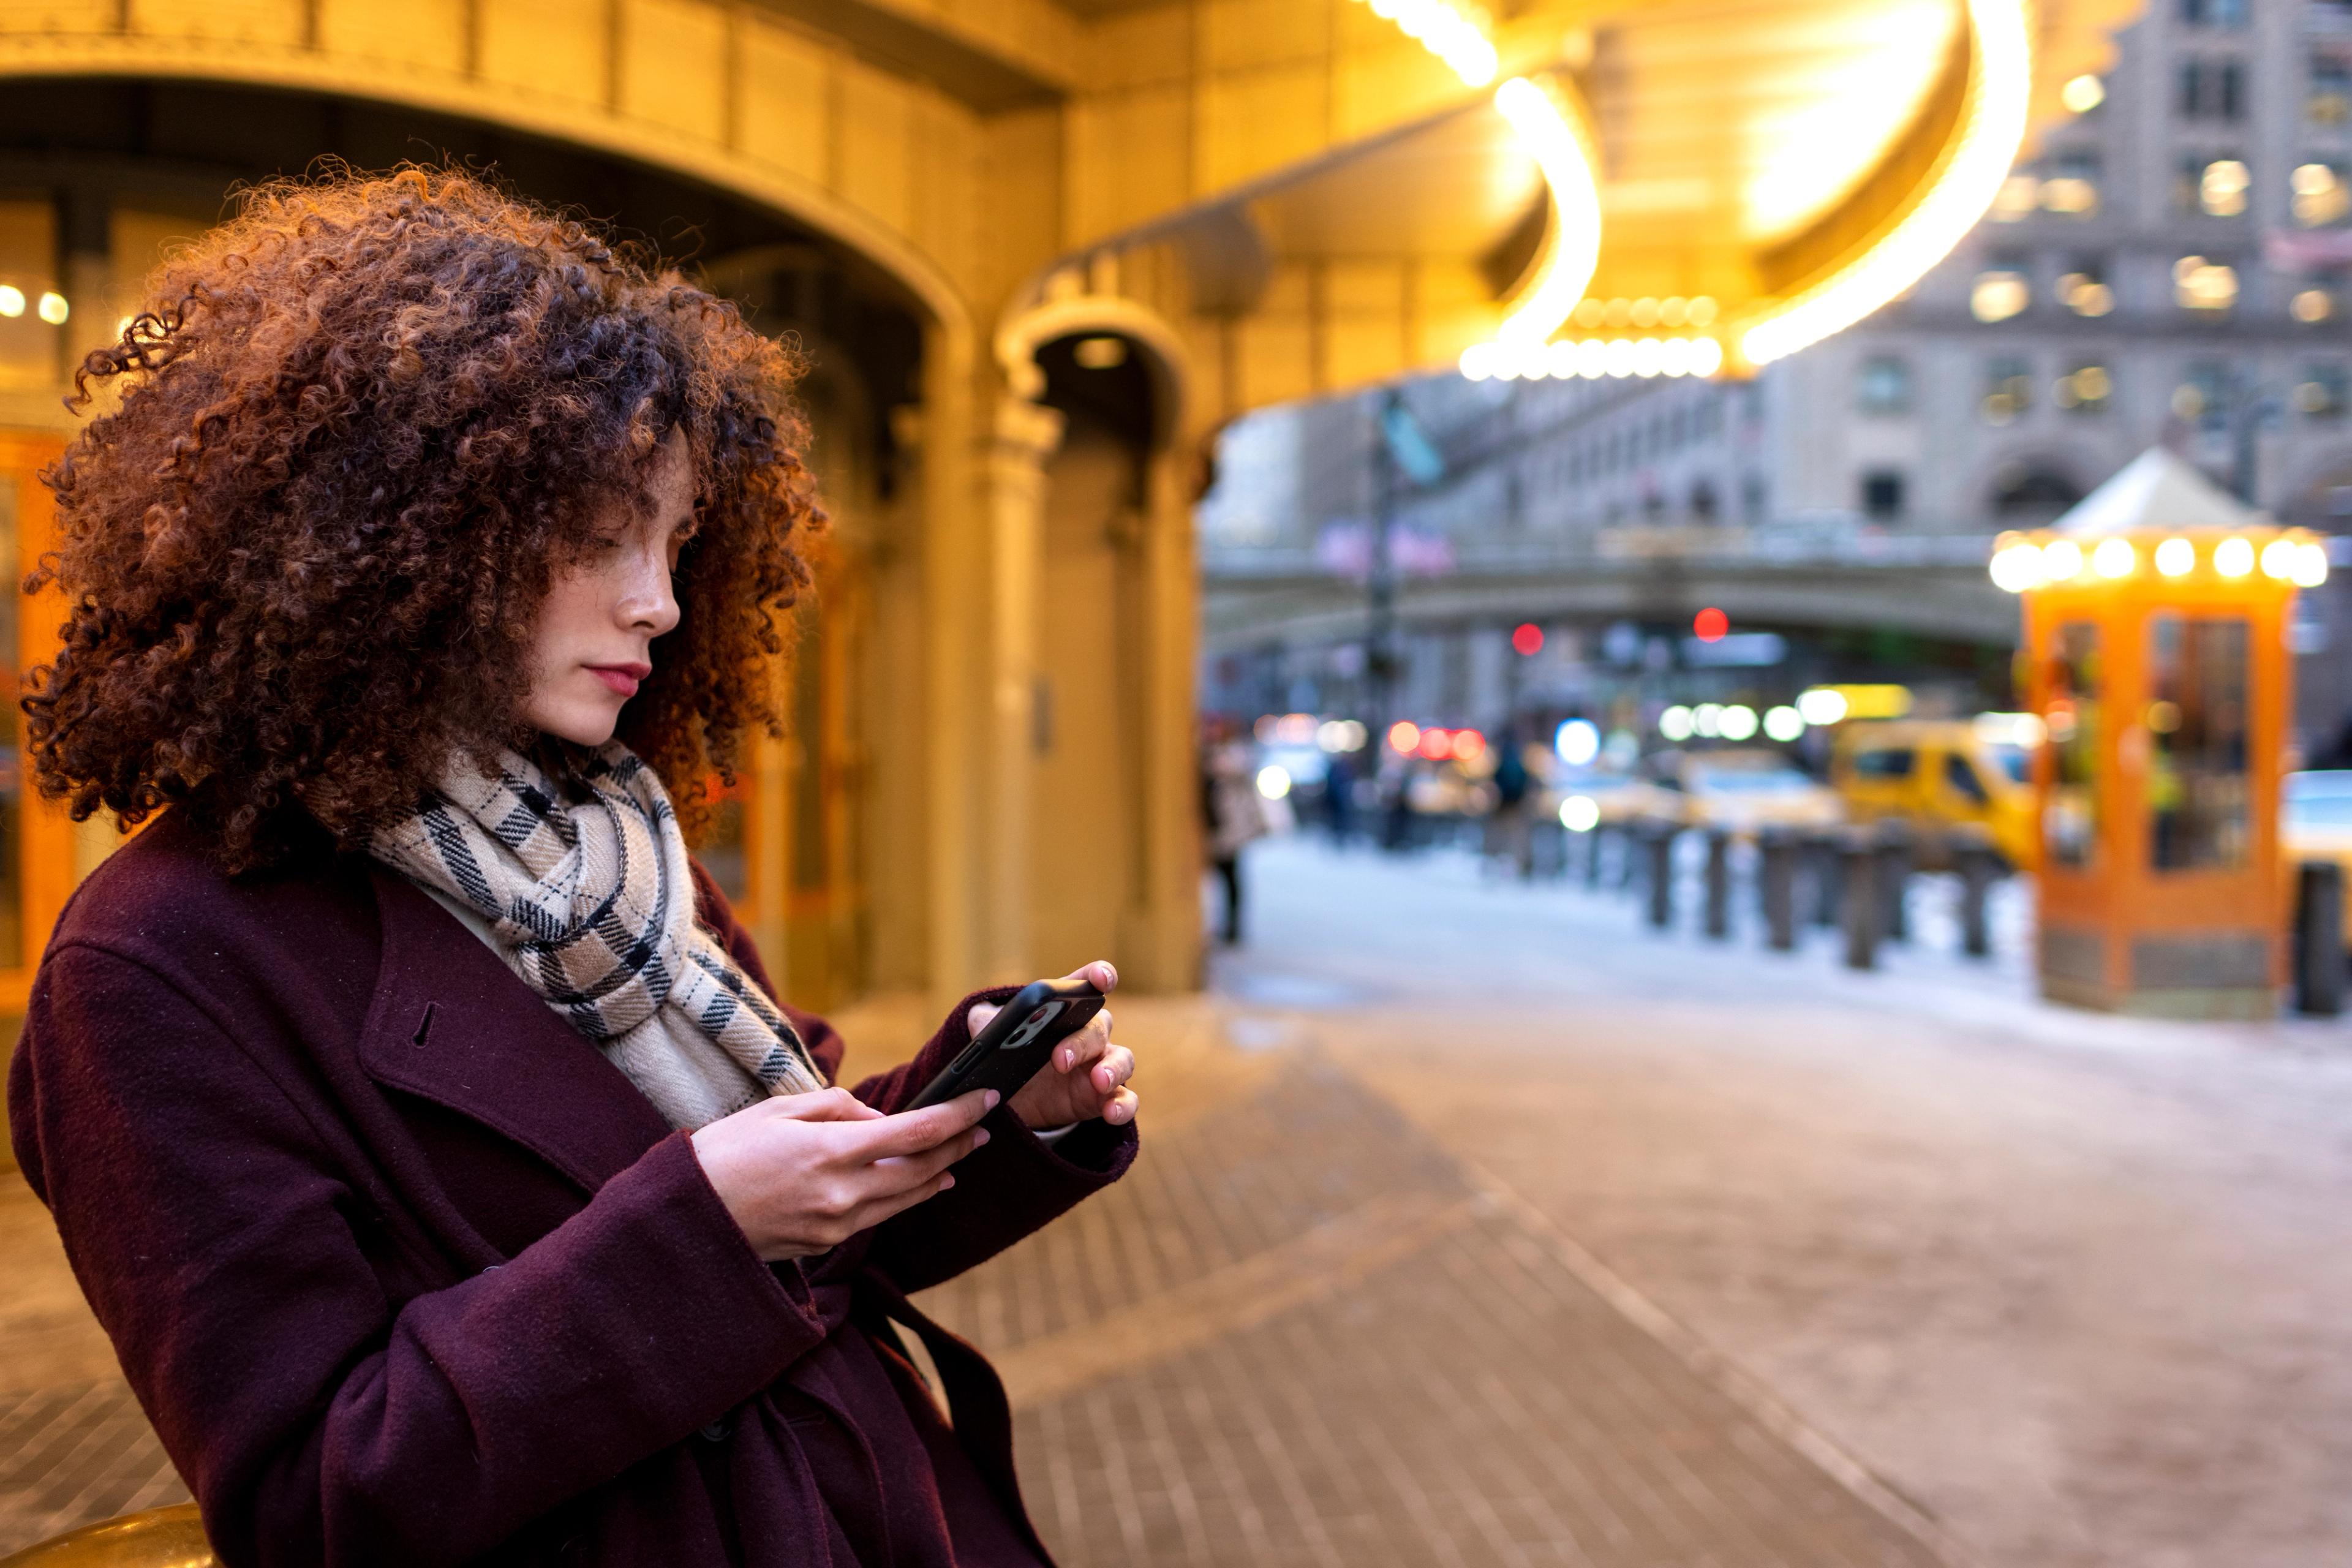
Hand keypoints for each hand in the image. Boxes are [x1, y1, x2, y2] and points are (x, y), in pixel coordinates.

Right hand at [689, 1085, 995, 1261]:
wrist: (684, 1217)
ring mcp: (834, 1225)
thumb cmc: (724, 1152)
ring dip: (938, 1175)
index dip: (958, 1115)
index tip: (986, 1098)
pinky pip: (877, 1217)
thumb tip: (879, 1120)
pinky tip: (920, 1185)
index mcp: (829, 1152)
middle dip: (958, 1147)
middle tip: (983, 1127)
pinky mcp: (825, 1244)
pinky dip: (905, 1197)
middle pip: (921, 1171)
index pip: (916, 1132)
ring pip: (905, 1199)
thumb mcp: (778, 1110)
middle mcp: (841, 1195)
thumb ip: (837, 1108)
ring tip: (960, 1155)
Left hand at [982, 961, 1139, 1131]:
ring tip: (1099, 1081)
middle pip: (1099, 1027)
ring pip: (1122, 1059)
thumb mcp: (991, 1037)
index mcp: (1066, 1010)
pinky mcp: (1102, 1098)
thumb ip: (985, 1022)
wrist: (1012, 1100)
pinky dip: (1123, 1105)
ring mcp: (1100, 1066)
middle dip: (1082, 1041)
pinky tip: (1111, 1112)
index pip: (1087, 984)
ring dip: (1113, 1068)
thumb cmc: (1009, 1054)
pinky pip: (1125, 1099)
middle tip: (1059, 1059)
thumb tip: (981, 1019)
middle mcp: (1089, 1034)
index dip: (1099, 976)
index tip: (1100, 979)